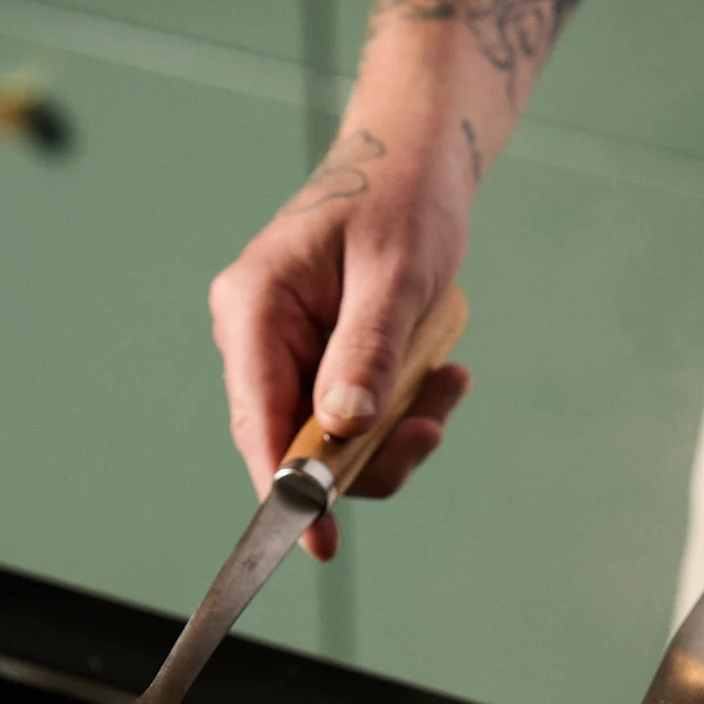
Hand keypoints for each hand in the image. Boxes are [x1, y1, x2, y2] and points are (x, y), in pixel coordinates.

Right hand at [209, 126, 473, 560]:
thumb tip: (340, 428)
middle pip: (293, 446)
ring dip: (397, 435)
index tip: (313, 541)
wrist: (417, 162)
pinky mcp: (318, 368)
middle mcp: (257, 336)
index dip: (284, 489)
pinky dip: (402, 417)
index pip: (257, 420)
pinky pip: (354, 426)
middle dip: (367, 455)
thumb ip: (367, 352)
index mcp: (255, 306)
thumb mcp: (395, 275)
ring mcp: (285, 356)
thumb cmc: (403, 199)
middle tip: (431, 429)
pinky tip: (442, 377)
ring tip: (448, 384)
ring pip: (331, 445)